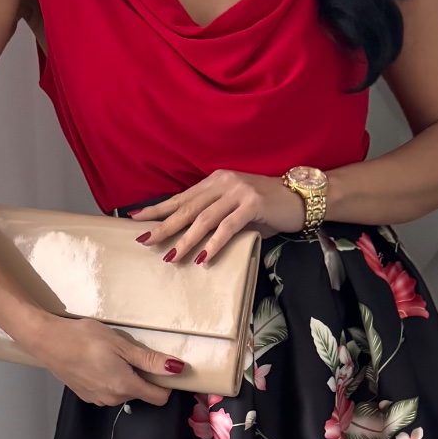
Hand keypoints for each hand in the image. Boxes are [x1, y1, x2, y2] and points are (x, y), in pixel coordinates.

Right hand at [27, 313, 184, 406]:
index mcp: (125, 387)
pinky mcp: (87, 396)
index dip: (165, 383)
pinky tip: (98, 362)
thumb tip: (176, 369)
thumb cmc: (84, 338)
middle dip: (142, 377)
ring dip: (125, 377)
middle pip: (141, 393)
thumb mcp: (121, 345)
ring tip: (111, 356)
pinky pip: (108, 391)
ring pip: (124, 392)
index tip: (161, 366)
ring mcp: (98, 400)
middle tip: (130, 353)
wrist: (48, 341)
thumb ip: (150, 360)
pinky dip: (109, 379)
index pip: (159, 398)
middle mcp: (113, 399)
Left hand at [127, 169, 305, 262]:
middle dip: (164, 226)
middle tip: (146, 241)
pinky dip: (214, 243)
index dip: (158, 209)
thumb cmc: (268, 208)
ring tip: (171, 256)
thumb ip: (216, 217)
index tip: (137, 219)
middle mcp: (224, 182)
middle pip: (187, 208)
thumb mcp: (237, 209)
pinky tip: (202, 257)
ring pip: (204, 218)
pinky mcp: (253, 204)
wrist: (300, 199)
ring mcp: (238, 192)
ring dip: (186, 239)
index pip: (182, 197)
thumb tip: (191, 237)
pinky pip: (228, 227)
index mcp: (215, 181)